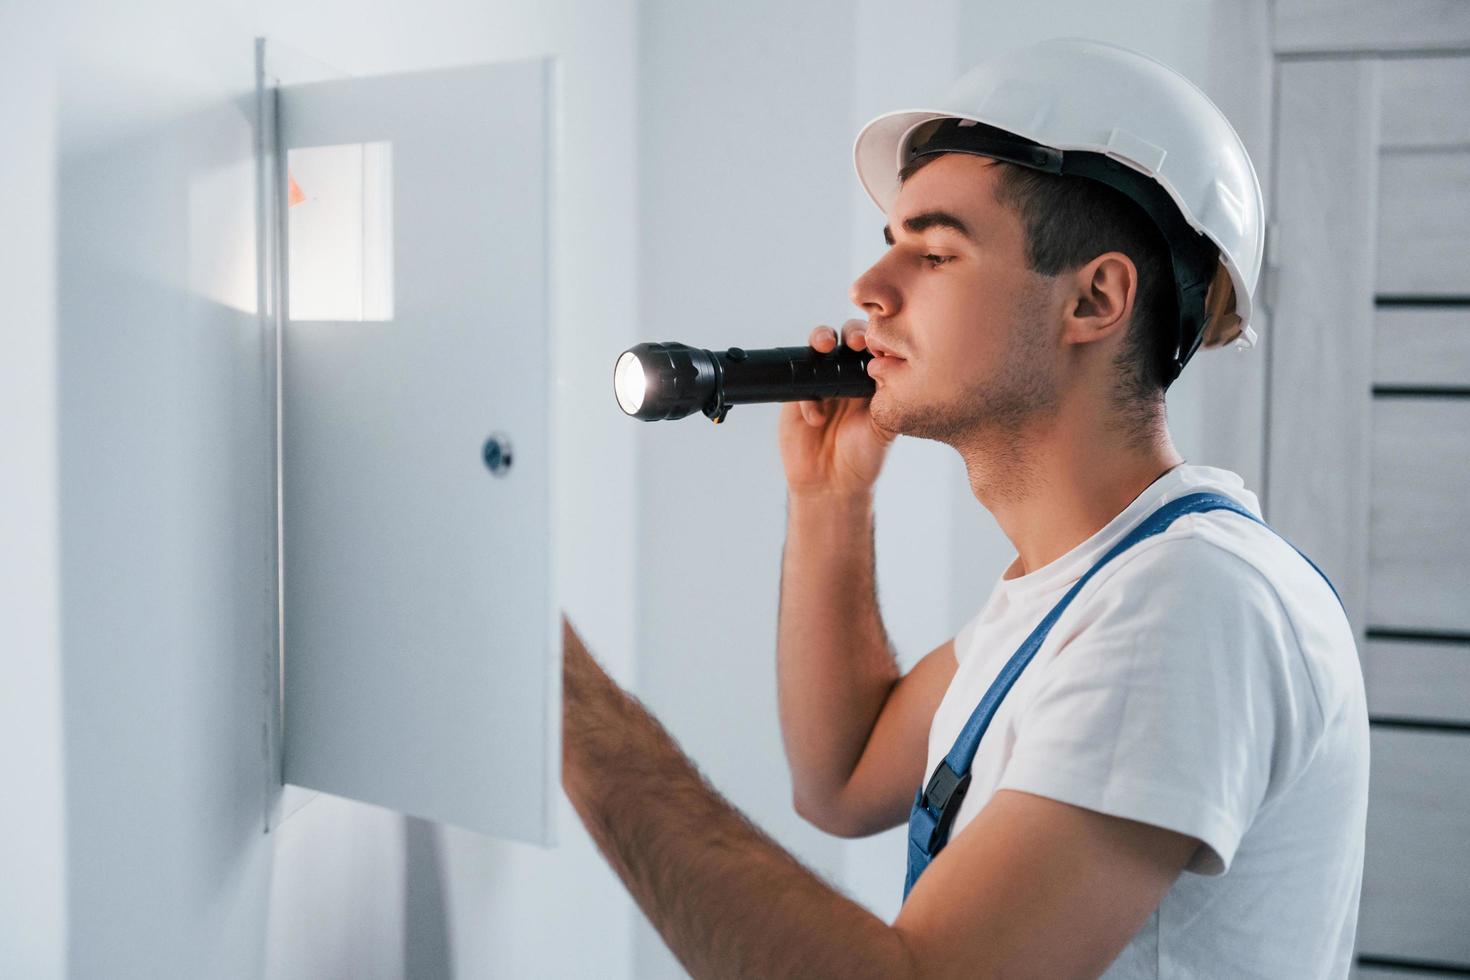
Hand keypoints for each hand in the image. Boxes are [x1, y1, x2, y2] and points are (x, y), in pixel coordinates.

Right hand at [777, 319, 896, 498]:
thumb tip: (889, 365)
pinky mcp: (795, 399)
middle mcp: (846, 376)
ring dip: (820, 339)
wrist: (832, 484)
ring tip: (824, 347)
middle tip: (854, 341)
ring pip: (817, 350)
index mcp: (871, 380)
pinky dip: (806, 397)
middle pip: (845, 339)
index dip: (876, 338)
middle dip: (850, 333)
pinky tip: (816, 418)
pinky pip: (797, 383)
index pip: (874, 347)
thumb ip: (887, 397)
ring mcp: (820, 385)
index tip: (878, 344)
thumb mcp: (884, 426)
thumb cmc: (863, 456)